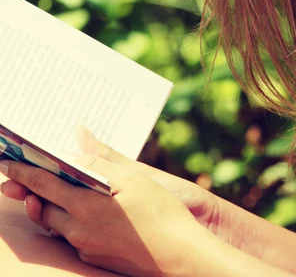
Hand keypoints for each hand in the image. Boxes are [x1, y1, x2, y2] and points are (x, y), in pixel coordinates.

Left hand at [2, 125, 221, 236]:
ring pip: (55, 223)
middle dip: (27, 191)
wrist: (180, 258)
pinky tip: (74, 211)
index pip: (44, 184)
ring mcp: (85, 247)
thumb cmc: (160, 213)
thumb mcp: (132, 177)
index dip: (23, 172)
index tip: (7, 162)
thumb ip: (100, 158)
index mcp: (85, 206)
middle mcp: (79, 230)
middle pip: (43, 206)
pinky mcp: (94, 258)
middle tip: (12, 179)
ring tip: (37, 194)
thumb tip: (78, 135)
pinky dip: (65, 220)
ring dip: (45, 206)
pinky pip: (70, 236)